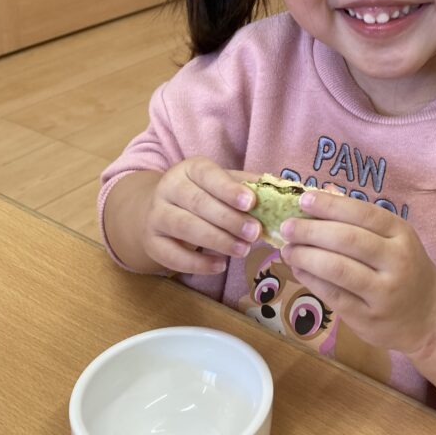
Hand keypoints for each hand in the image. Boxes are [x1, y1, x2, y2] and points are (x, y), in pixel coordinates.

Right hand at [140, 158, 259, 274]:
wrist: (155, 210)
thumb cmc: (201, 195)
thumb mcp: (221, 183)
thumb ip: (248, 186)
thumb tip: (283, 189)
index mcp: (189, 169)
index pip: (207, 175)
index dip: (228, 189)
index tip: (251, 202)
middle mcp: (169, 188)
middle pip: (198, 203)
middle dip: (229, 219)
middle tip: (255, 233)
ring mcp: (156, 216)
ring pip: (184, 227)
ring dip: (217, 240)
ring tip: (243, 250)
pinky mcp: (152, 243)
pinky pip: (172, 255)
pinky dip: (197, 263)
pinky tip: (219, 265)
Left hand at [278, 189, 435, 355]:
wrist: (430, 317)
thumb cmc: (406, 269)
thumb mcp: (394, 238)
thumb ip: (361, 217)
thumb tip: (323, 191)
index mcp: (401, 233)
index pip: (363, 213)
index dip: (331, 205)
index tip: (304, 200)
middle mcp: (396, 261)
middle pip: (347, 240)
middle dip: (311, 231)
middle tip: (286, 227)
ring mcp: (383, 292)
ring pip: (337, 269)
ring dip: (305, 256)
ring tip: (287, 249)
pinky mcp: (368, 318)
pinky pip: (333, 295)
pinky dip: (310, 279)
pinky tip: (298, 269)